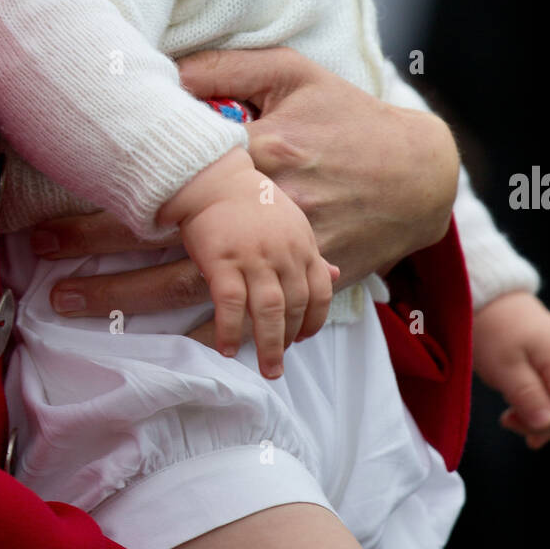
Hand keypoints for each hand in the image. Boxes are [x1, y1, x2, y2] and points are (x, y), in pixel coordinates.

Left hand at [28, 46, 458, 331]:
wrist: (420, 172)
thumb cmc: (349, 114)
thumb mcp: (293, 73)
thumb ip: (226, 70)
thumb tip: (163, 68)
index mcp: (259, 149)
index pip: (171, 174)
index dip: (111, 187)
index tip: (56, 200)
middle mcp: (268, 205)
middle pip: (170, 239)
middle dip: (100, 253)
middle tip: (44, 266)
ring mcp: (287, 249)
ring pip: (198, 285)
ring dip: (132, 299)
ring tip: (75, 307)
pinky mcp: (305, 278)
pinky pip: (247, 311)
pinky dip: (202, 329)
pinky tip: (155, 345)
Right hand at [164, 149, 338, 377]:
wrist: (214, 179)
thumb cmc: (252, 202)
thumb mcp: (293, 223)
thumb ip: (311, 253)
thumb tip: (336, 274)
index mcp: (303, 244)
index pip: (320, 291)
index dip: (315, 320)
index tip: (303, 338)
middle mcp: (283, 253)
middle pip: (295, 306)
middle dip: (290, 339)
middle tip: (279, 364)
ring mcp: (253, 257)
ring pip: (268, 310)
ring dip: (268, 345)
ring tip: (266, 369)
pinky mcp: (222, 260)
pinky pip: (230, 304)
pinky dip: (229, 330)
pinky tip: (225, 348)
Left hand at [472, 292, 549, 448]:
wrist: (486, 296)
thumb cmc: (494, 328)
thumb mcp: (505, 366)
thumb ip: (528, 396)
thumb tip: (547, 424)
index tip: (519, 424)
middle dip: (543, 421)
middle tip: (509, 422)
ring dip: (537, 413)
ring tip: (509, 415)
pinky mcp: (549, 356)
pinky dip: (535, 400)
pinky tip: (516, 404)